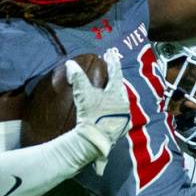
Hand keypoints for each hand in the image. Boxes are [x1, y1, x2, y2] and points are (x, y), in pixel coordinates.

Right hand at [67, 49, 130, 172]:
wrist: (93, 141)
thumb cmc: (90, 115)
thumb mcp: (83, 94)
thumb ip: (78, 78)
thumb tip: (70, 64)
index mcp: (117, 95)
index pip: (116, 74)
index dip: (112, 63)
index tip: (111, 53)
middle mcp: (125, 106)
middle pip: (121, 88)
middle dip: (116, 80)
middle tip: (111, 72)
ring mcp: (124, 118)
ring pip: (121, 102)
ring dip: (116, 95)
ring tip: (110, 91)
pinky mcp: (121, 129)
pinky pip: (119, 115)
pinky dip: (114, 110)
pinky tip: (109, 111)